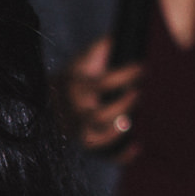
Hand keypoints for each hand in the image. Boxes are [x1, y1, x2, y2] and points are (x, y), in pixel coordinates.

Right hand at [62, 38, 143, 156]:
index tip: (143, 67)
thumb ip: (101, 49)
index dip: (124, 75)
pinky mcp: (87, 144)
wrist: (51, 98)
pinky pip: (103, 156)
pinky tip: (137, 146)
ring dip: (116, 133)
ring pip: (95, 140)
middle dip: (121, 106)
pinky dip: (121, 156)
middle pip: (97, 116)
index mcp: (76, 86)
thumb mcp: (84, 58)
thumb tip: (119, 38)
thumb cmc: (78, 75)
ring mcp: (79, 130)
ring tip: (132, 122)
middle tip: (138, 94)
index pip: (102, 84)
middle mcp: (75, 111)